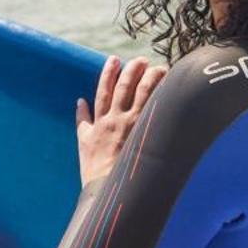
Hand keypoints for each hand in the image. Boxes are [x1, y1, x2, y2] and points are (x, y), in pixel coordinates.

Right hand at [76, 55, 165, 185]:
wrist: (106, 188)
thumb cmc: (94, 168)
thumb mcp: (83, 142)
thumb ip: (82, 120)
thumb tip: (80, 101)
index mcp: (99, 120)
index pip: (104, 89)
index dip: (108, 72)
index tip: (114, 59)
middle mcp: (115, 119)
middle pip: (124, 87)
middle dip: (132, 70)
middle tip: (141, 60)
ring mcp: (131, 126)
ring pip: (142, 94)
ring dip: (150, 78)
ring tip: (158, 68)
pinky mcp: (145, 134)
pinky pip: (154, 110)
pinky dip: (160, 97)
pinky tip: (168, 88)